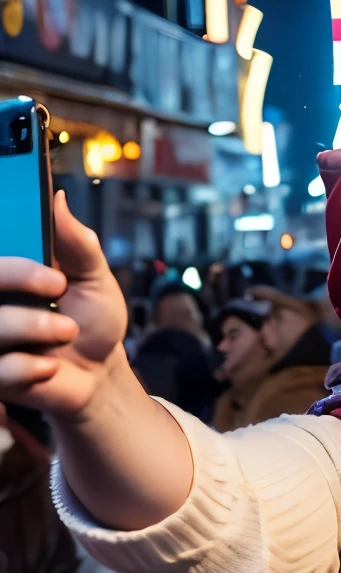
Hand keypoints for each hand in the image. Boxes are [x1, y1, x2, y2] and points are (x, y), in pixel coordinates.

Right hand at [0, 192, 128, 419]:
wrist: (99, 373)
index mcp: (10, 267)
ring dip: (36, 327)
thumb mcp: (94, 278)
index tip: (37, 256)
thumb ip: (78, 243)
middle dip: (18, 274)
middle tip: (58, 285)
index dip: (9, 257)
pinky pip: (1, 367)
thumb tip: (59, 200)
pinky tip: (49, 366)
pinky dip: (32, 367)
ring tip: (68, 333)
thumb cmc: (92, 320)